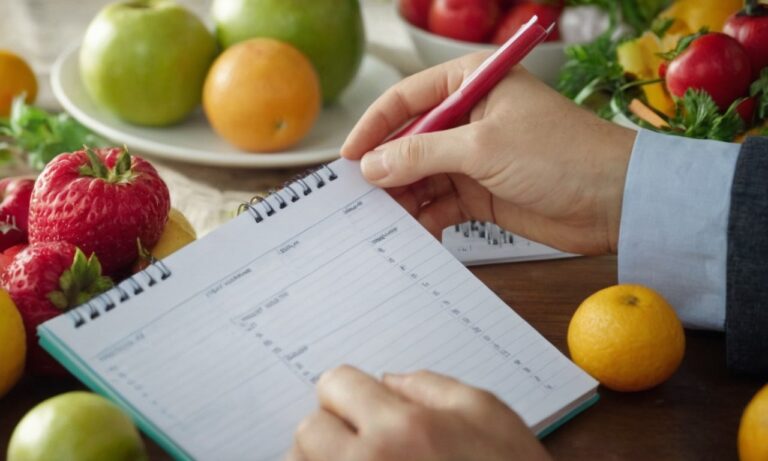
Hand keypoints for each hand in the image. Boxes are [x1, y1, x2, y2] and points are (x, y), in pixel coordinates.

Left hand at [285, 365, 550, 460]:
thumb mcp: (489, 416)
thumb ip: (434, 387)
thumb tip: (389, 381)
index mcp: (402, 429)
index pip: (335, 384)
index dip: (351, 390)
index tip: (363, 404)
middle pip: (309, 427)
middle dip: (333, 426)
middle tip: (363, 438)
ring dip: (321, 460)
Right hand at [341, 53, 636, 254]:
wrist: (615, 202)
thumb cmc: (561, 155)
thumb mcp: (484, 147)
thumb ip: (423, 153)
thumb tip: (372, 165)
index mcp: (471, 84)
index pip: (407, 100)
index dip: (375, 127)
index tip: (350, 157)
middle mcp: (469, 118)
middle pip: (409, 141)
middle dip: (387, 170)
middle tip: (361, 199)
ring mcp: (474, 157)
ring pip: (421, 176)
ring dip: (404, 198)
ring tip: (385, 222)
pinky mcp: (481, 192)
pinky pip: (440, 204)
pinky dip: (426, 218)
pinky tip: (416, 234)